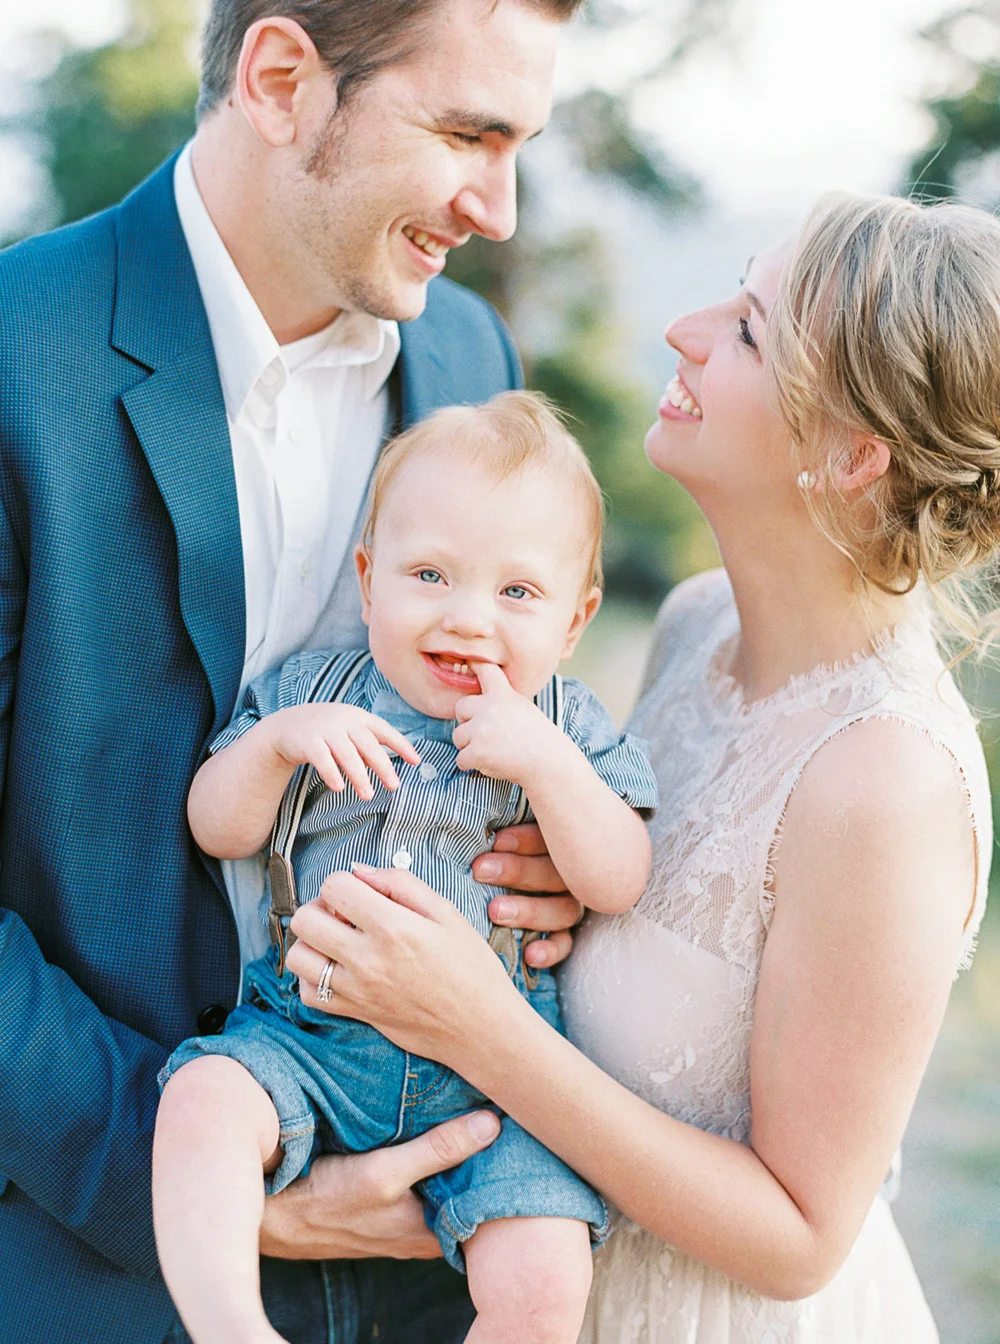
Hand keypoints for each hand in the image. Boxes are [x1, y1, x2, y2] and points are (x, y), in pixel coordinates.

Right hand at [259, 1110, 499, 1258]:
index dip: (504, 1165)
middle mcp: (424, 1229)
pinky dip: (430, 1150)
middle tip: (503, 1107)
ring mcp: (405, 1215)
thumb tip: (493, 1124)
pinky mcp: (386, 1198)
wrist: (272, 1210)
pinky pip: (422, 1173)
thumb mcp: (385, 1173)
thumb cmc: (325, 1198)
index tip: (521, 1125)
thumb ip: (438, 1150)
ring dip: (456, 1149)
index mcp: (433, 1233)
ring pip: (445, 1179)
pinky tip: (432, 1120)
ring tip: (475, 1105)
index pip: (486, 1198)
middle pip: (467, 1186)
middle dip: (484, 1153)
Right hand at [265, 704, 420, 799]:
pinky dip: (331, 773)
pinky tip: (339, 788)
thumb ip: (368, 746)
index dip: (401, 745)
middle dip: (383, 766)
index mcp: (359, 717)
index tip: (416, 761)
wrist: (287, 725)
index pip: (384, 730)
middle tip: (394, 786)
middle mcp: (345, 720)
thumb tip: (391, 769)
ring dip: (359, 775)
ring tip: (368, 795)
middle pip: (368, 745)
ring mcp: (325, 729)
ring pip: (347, 754)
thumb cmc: (327, 732)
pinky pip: (322, 758)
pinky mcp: (308, 741)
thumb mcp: (349, 732)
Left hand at [287, 866, 521, 1067]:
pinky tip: (339, 968)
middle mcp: (368, 959)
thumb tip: (359, 871)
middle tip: (346, 913)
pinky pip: (307, 994)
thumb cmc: (472, 968)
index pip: (334, 887)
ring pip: (298, 957)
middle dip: (321, 907)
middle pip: (304, 920)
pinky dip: (314, 978)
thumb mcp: (447, 913)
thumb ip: (400, 883)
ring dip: (312, 942)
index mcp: (393, 927)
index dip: (345, 881)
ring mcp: (357, 990)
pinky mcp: (354, 1013)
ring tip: (339, 940)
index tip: (362, 892)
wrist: (482, 1028)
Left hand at [452, 663, 565, 786]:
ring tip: (492, 750)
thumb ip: (500, 701)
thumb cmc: (538, 738)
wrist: (549, 762)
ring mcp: (481, 729)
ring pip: (458, 736)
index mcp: (503, 694)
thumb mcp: (522, 708)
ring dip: (470, 746)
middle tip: (486, 732)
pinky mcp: (476, 751)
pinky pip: (460, 759)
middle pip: (460, 707)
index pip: (484, 669)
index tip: (469, 664)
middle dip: (467, 720)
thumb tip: (477, 701)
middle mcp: (489, 708)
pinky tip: (490, 763)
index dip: (475, 666)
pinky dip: (472, 764)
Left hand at [473, 824, 583, 970]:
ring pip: (563, 909)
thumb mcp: (499, 835)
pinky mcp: (563, 933)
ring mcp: (569, 904)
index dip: (527, 840)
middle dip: (518, 871)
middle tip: (481, 870)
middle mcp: (569, 874)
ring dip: (529, 910)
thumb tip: (482, 801)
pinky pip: (564, 943)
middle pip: (555, 874)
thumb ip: (500, 829)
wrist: (489, 897)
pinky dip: (550, 950)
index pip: (553, 839)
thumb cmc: (492, 852)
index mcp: (558, 844)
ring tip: (495, 911)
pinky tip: (530, 955)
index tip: (497, 841)